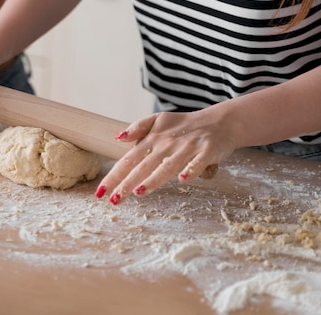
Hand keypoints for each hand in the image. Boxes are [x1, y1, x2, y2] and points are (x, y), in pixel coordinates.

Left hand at [96, 109, 236, 203]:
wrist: (221, 121)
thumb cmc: (185, 125)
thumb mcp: (159, 120)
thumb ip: (138, 128)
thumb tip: (117, 137)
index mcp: (153, 139)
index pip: (129, 160)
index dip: (114, 176)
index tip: (100, 192)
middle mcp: (167, 144)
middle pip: (144, 166)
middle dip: (127, 183)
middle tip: (113, 200)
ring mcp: (187, 147)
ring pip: (168, 165)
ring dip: (154, 178)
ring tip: (139, 191)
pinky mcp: (207, 151)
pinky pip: (198, 162)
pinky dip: (191, 170)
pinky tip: (183, 179)